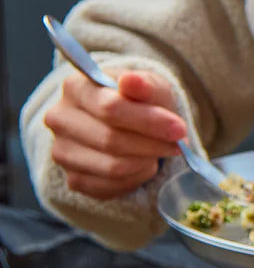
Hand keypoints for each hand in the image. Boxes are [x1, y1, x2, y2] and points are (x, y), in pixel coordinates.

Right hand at [44, 69, 187, 198]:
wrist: (125, 121)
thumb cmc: (138, 100)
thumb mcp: (149, 86)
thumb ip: (143, 84)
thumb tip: (132, 81)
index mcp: (75, 87)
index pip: (111, 108)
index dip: (149, 121)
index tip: (179, 129)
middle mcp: (60, 119)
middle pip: (112, 140)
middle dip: (152, 144)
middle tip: (178, 145)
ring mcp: (62, 151)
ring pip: (113, 167)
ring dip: (145, 161)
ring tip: (158, 151)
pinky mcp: (72, 178)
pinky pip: (111, 187)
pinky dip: (136, 178)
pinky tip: (143, 164)